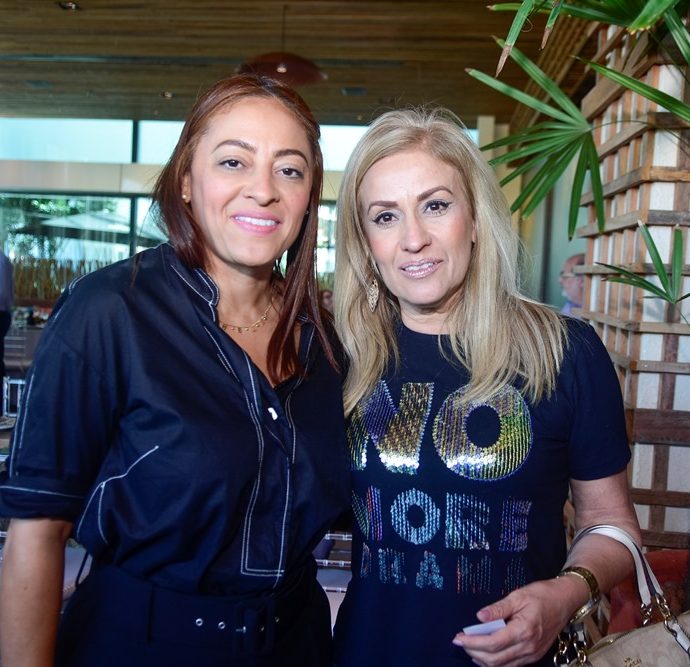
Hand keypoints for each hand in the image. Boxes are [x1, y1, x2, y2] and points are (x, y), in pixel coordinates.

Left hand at [452, 578, 576, 666]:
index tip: (458, 637)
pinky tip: (485, 653)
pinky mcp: (534, 655)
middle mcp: (528, 647)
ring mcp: (532, 654)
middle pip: (495, 659)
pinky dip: (496, 662)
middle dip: (474, 652)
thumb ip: (498, 608)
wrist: (565, 600)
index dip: (472, 643)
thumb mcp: (518, 596)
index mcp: (523, 630)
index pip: (492, 643)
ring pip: (502, 666)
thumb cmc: (542, 595)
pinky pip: (511, 665)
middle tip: (460, 642)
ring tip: (469, 647)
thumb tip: (479, 617)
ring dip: (483, 660)